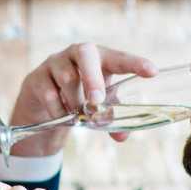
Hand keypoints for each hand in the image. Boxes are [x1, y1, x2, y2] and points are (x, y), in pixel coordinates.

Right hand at [8, 43, 157, 155]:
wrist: (42, 104)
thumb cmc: (78, 98)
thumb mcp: (98, 108)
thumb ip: (111, 119)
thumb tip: (122, 136)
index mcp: (99, 58)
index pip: (119, 58)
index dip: (135, 63)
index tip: (152, 72)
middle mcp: (77, 54)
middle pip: (85, 52)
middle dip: (93, 77)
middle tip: (97, 101)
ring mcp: (55, 62)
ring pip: (67, 78)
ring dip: (75, 102)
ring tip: (78, 114)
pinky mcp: (37, 77)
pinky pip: (50, 95)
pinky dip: (59, 111)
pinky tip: (61, 115)